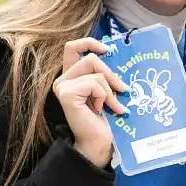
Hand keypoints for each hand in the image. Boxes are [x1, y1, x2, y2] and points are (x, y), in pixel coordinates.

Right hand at [53, 37, 127, 166]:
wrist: (99, 142)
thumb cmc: (105, 118)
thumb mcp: (106, 89)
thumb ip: (105, 73)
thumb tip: (117, 54)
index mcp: (71, 76)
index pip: (72, 48)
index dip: (89, 43)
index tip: (107, 50)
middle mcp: (63, 79)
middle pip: (90, 58)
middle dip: (110, 73)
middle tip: (122, 89)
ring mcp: (62, 86)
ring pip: (95, 71)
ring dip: (110, 89)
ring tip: (113, 106)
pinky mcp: (67, 94)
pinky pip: (95, 84)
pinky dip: (105, 96)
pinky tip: (102, 110)